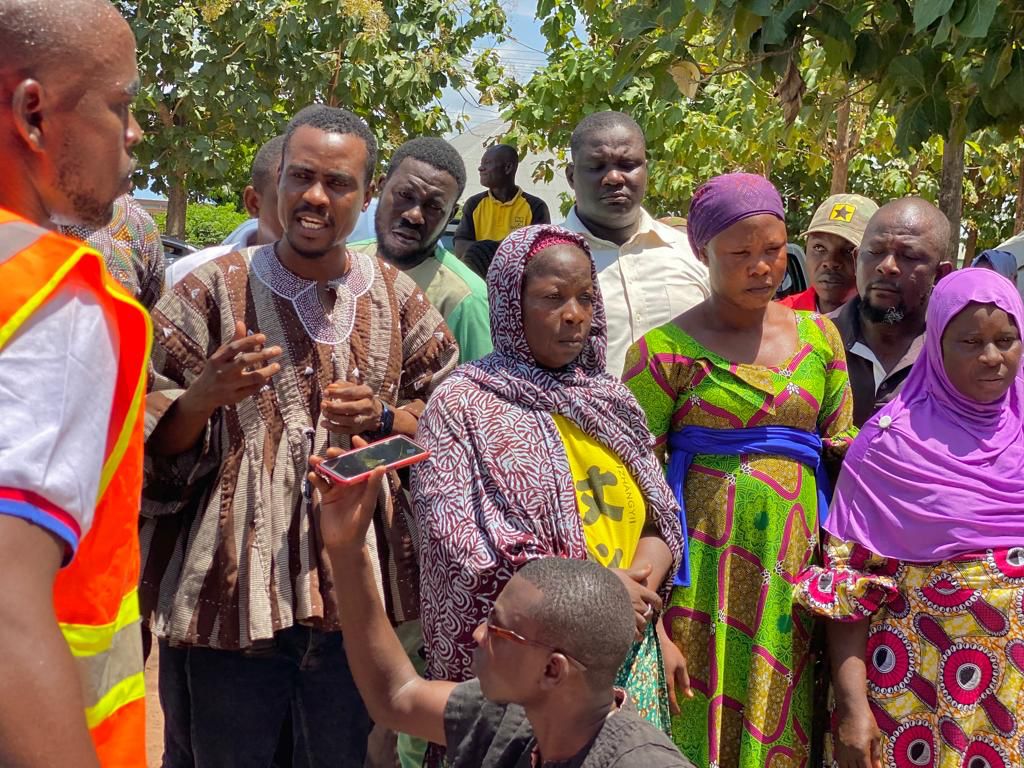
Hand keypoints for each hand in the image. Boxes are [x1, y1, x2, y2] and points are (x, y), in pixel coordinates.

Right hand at [180, 320, 280, 414]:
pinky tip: (268, 377)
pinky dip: (261, 383)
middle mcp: (223, 372)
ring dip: (266, 372)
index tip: (263, 336)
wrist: (203, 394)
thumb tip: (241, 323)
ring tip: (277, 366)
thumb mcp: (220, 355)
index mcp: (217, 359)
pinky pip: (252, 390)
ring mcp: (229, 386)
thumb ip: (233, 340)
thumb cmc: (216, 369)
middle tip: (278, 350)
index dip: (248, 341)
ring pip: (251, 378)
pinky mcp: (235, 397)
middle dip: (262, 355)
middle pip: (244, 361)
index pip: (234, 348)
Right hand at [309, 437, 384, 552]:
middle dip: (337, 456)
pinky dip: (316, 478)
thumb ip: (372, 486)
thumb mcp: (367, 505)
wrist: (342, 543)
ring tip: (314, 460)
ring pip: (330, 471)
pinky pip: (321, 483)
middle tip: (330, 451)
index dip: (361, 449)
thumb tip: (381, 467)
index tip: (355, 439)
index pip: (364, 462)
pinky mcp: (328, 495)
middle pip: (345, 464)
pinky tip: (312, 476)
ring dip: (322, 464)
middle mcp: (352, 483)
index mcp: (365, 483)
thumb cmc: (359, 525)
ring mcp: (339, 488)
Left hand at [321, 381, 381, 434]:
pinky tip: (324, 423)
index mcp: (366, 393)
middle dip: (335, 407)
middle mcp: (368, 406)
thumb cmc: (360, 397)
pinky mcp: (358, 429)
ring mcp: (364, 419)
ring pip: (350, 420)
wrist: (375, 412)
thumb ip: (342, 385)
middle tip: (324, 404)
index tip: (326, 392)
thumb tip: (331, 387)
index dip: (337, 392)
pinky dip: (333, 428)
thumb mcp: (354, 387)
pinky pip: (345, 430)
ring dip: (334, 417)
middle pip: (351, 408)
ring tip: (324, 412)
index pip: (351, 392)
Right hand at [610, 563, 662, 637]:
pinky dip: (637, 636)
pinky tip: (635, 636)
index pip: (655, 599)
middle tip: (642, 615)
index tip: (657, 606)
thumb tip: (650, 567)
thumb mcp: (620, 573)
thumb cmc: (605, 581)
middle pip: (648, 612)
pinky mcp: (622, 625)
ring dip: (642, 625)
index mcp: (638, 591)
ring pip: (643, 624)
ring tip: (637, 626)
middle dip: (647, 615)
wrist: (591, 592)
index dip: (657, 603)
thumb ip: (636, 573)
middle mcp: (636, 603)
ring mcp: (630, 615)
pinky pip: (634, 633)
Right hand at [657, 620, 692, 714]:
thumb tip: (689, 696)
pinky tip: (656, 693)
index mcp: (667, 680)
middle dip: (665, 707)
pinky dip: (654, 691)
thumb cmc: (669, 651)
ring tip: (663, 706)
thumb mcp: (681, 664)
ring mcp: (650, 678)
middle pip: (661, 699)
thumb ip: (684, 680)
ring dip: (659, 700)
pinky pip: (650, 686)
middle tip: (669, 714)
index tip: (678, 714)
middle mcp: (657, 682)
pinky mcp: (645, 673)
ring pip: (654, 694)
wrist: (654, 638)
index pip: (671, 699)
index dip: (675, 708)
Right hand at [833, 702, 881, 767]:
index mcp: (861, 751)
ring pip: (845, 767)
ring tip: (858, 765)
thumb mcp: (875, 737)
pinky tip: (850, 764)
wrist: (850, 707)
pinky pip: (839, 760)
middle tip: (866, 766)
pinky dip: (844, 765)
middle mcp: (849, 753)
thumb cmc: (866, 719)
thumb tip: (878, 767)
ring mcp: (841, 749)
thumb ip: (876, 754)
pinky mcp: (836, 745)